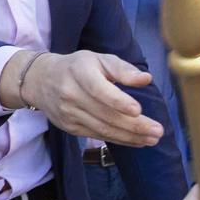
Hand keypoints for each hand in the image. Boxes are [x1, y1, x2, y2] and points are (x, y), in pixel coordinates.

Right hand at [19, 49, 162, 147]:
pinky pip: (98, 136)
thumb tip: (146, 79)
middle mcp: (71, 95)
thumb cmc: (77, 67)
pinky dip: (120, 140)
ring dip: (131, 137)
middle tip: (158, 131)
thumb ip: (122, 69)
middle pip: (105, 115)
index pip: (99, 90)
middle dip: (134, 125)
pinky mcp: (70, 128)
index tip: (138, 110)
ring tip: (152, 139)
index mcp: (79, 73)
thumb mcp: (98, 59)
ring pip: (103, 129)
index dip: (118, 102)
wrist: (41, 80)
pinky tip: (137, 141)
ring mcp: (69, 114)